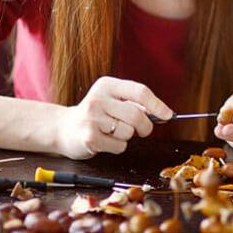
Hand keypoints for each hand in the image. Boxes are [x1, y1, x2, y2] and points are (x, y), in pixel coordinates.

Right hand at [55, 76, 172, 158]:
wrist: (64, 128)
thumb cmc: (97, 115)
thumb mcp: (113, 101)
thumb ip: (135, 104)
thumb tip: (163, 113)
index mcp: (107, 85)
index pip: (140, 91)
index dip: (157, 104)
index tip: (168, 115)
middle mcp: (98, 99)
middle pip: (137, 115)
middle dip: (145, 126)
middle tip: (142, 130)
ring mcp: (92, 118)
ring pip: (128, 132)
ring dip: (127, 137)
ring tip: (113, 132)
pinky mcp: (89, 136)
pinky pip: (119, 146)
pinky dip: (117, 147)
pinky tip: (105, 141)